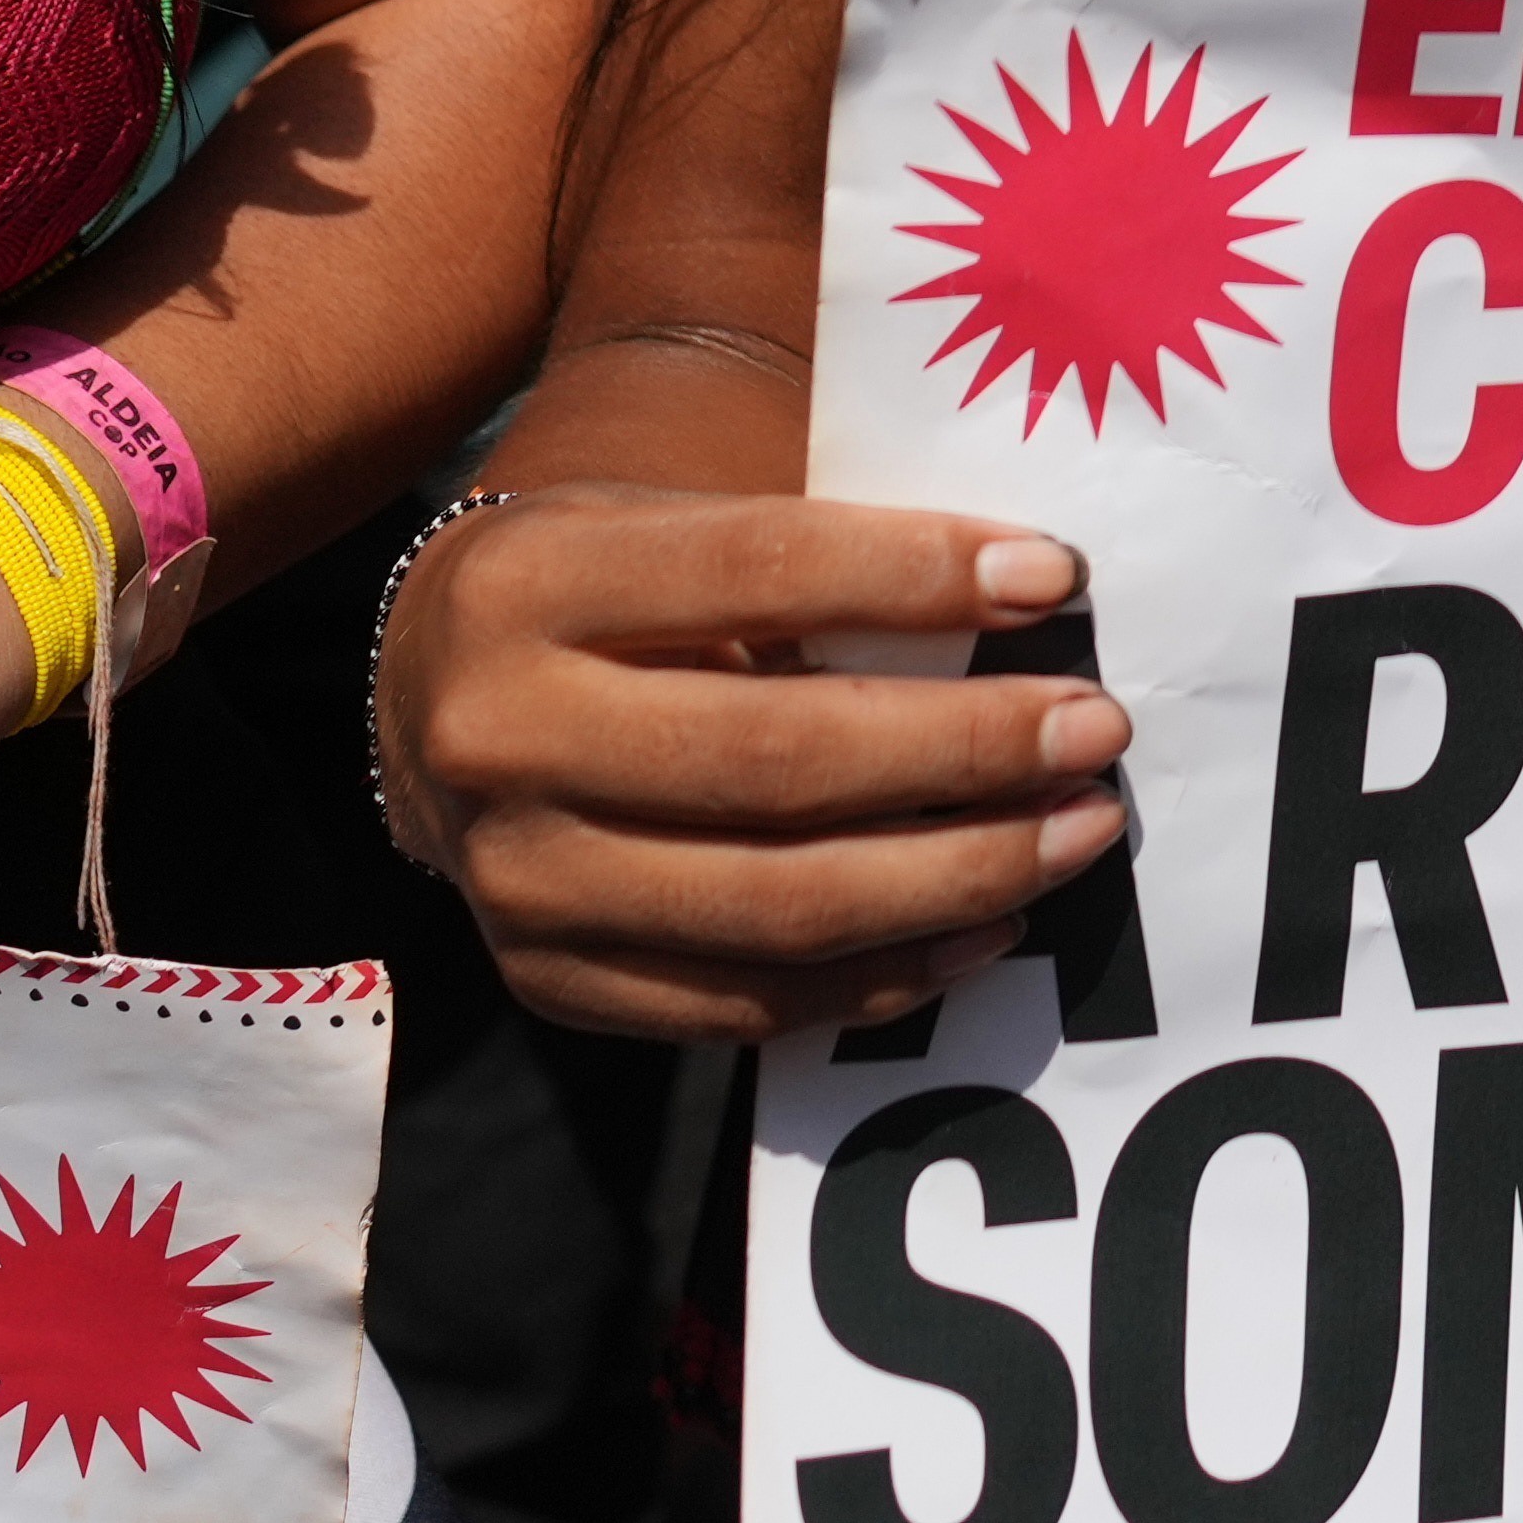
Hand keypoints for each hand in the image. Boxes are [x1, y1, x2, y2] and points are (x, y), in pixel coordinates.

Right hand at [390, 490, 1139, 1044]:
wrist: (429, 702)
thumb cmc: (604, 588)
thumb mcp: (666, 519)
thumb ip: (806, 552)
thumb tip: (1025, 586)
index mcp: (534, 582)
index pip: (757, 570)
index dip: (914, 576)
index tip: (1055, 577)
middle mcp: (502, 735)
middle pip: (774, 758)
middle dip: (963, 750)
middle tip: (1093, 730)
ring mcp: (517, 880)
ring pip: (772, 902)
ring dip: (953, 875)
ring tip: (1073, 832)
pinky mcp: (548, 982)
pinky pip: (742, 1003)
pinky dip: (881, 977)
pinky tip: (986, 929)